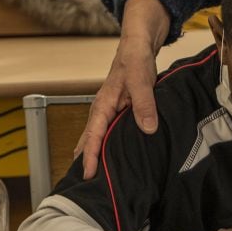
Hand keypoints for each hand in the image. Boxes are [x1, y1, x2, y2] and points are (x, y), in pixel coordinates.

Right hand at [75, 0, 169, 177]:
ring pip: (99, 138)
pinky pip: (110, 133)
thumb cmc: (136, 56)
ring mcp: (111, 111)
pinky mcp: (121, 110)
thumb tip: (147, 128)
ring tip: (95, 181)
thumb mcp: (142, 76)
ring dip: (96, 157)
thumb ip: (144, 102)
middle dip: (85, 163)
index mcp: (103, 104)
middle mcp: (103, 110)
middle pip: (89, 141)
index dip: (89, 156)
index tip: (88, 176)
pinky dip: (108, 146)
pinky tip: (115, 158)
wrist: (139, 41)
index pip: (93, 136)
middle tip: (84, 189)